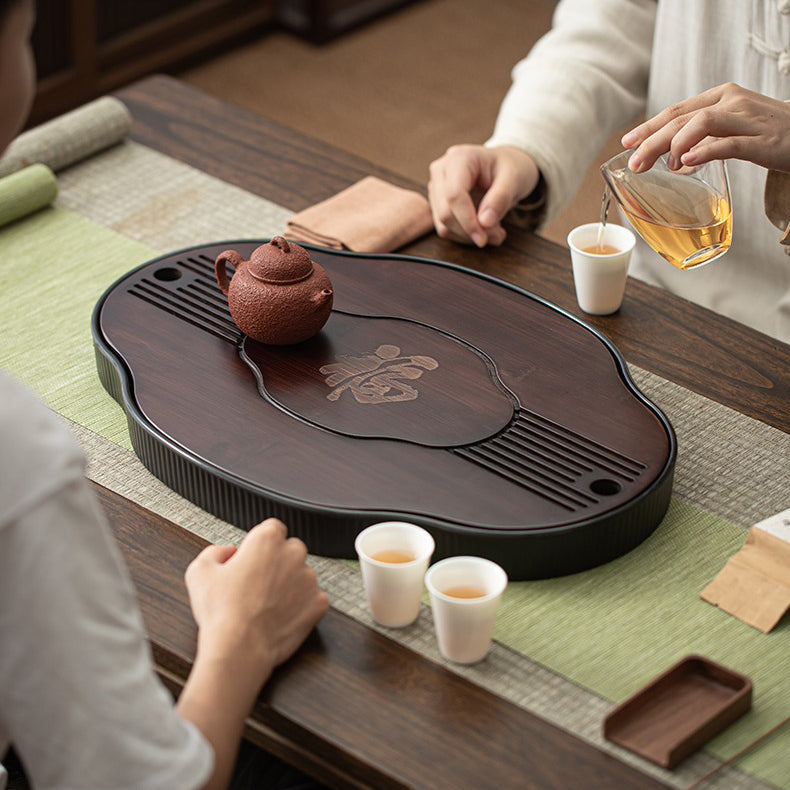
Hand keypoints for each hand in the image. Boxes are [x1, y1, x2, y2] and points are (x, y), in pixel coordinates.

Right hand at [185, 518, 328, 683]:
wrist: (239, 649)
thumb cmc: (221, 612)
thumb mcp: (199, 572)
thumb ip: (214, 551)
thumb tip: (228, 551)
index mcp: (267, 540)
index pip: (272, 529)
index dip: (260, 544)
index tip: (252, 558)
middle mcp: (293, 554)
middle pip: (290, 550)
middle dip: (277, 563)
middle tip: (257, 584)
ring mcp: (309, 579)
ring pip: (302, 575)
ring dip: (290, 584)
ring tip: (266, 605)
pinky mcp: (318, 603)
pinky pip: (312, 599)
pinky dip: (301, 606)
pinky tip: (280, 616)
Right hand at [428, 144, 539, 246]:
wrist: (506, 167)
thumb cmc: (511, 168)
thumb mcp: (514, 179)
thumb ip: (500, 199)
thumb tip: (484, 222)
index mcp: (459, 158)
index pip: (454, 195)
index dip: (467, 221)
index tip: (483, 239)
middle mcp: (442, 171)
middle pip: (446, 213)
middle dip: (470, 231)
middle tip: (497, 235)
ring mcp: (436, 187)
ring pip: (443, 225)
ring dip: (469, 236)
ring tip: (495, 232)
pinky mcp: (438, 203)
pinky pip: (445, 228)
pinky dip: (465, 236)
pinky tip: (483, 229)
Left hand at [622, 82, 789, 173]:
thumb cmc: (767, 133)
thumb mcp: (731, 128)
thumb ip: (703, 140)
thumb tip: (675, 161)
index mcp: (721, 97)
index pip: (676, 110)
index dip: (649, 126)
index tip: (627, 142)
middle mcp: (732, 102)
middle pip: (682, 118)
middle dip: (652, 141)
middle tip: (634, 163)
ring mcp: (747, 119)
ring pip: (701, 123)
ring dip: (676, 146)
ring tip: (666, 166)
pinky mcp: (762, 140)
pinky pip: (728, 143)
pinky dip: (704, 152)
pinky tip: (686, 162)